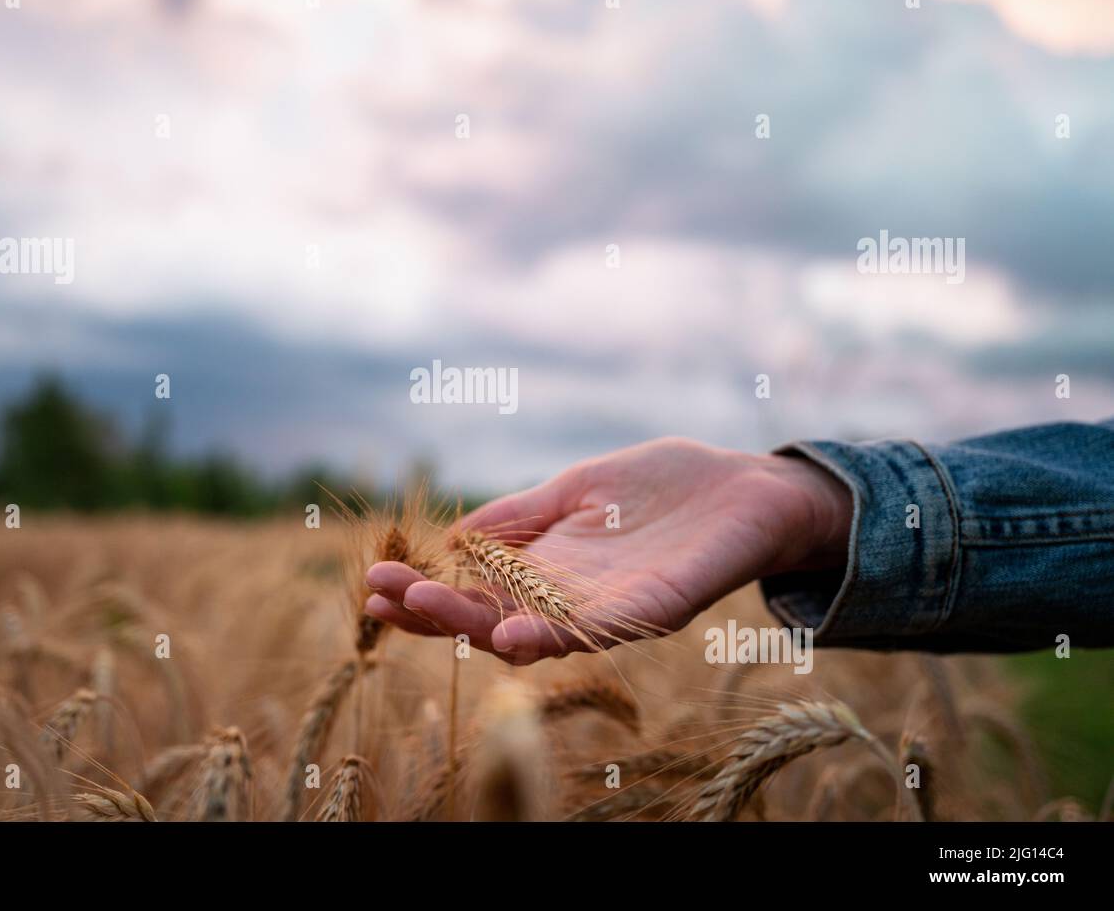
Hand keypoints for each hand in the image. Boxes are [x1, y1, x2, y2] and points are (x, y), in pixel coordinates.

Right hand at [365, 437, 851, 664]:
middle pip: (492, 620)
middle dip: (435, 613)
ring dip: (481, 629)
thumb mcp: (576, 490)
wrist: (751, 489)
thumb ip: (521, 516)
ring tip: (430, 611)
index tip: (375, 581)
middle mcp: (572, 601)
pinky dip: (554, 638)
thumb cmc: (664, 488)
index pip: (475, 594)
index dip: (426, 593)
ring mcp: (612, 608)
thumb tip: (452, 536)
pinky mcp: (657, 606)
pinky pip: (601, 630)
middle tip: (382, 599)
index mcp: (549, 573)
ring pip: (536, 634)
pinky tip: (514, 635)